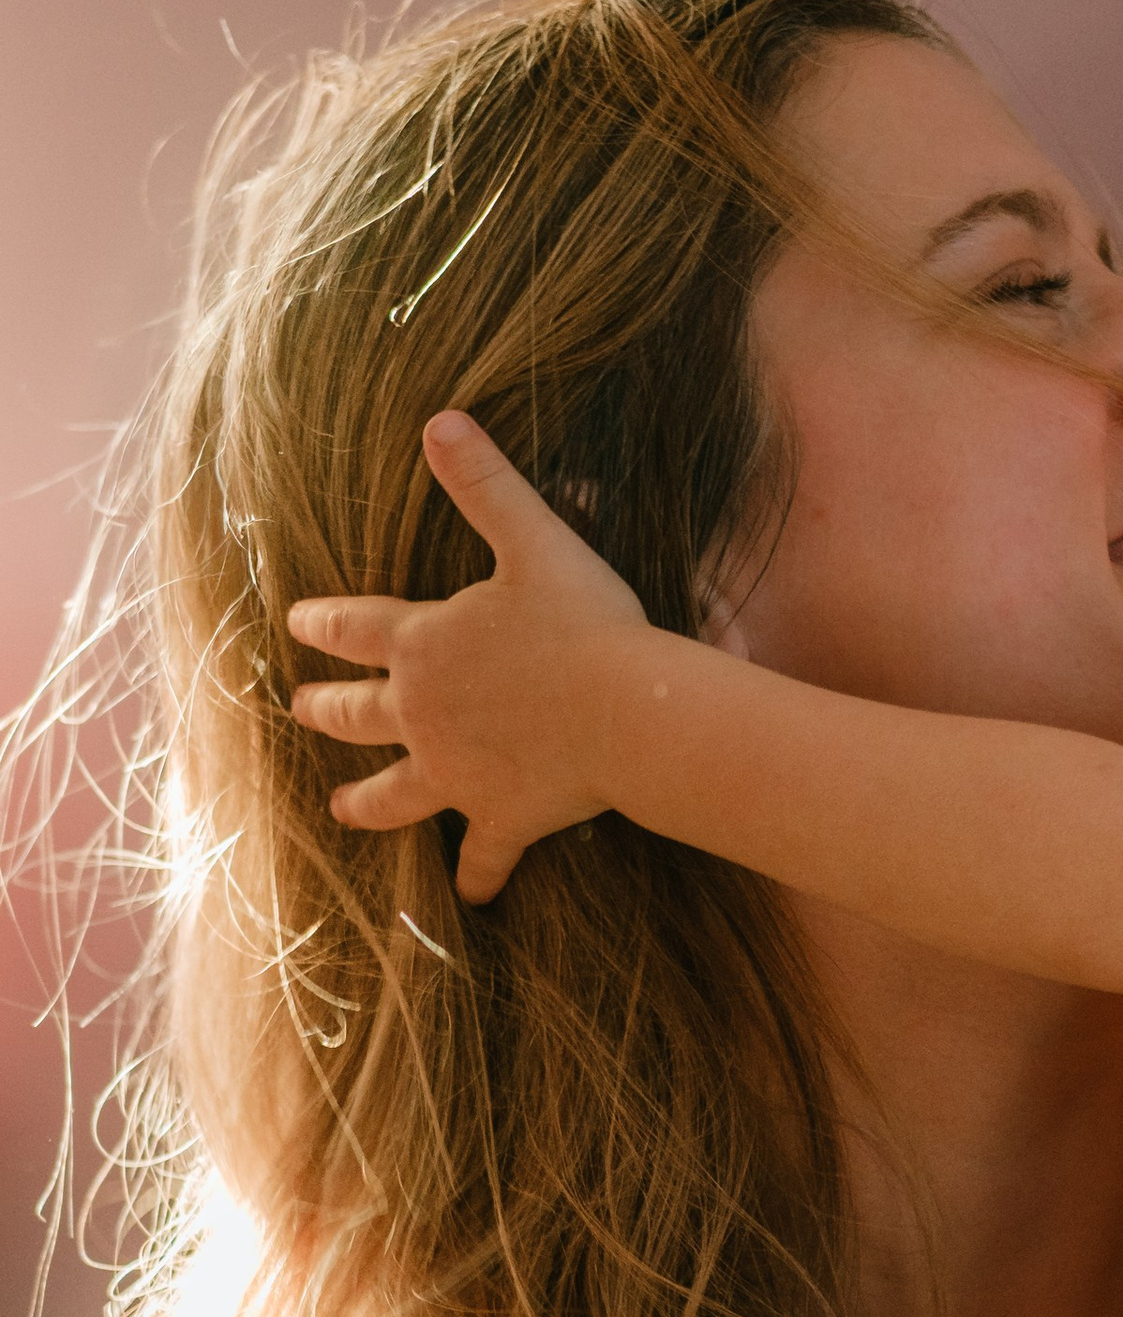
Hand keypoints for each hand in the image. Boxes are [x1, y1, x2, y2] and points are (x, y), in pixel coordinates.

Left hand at [287, 412, 652, 899]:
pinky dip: (477, 878)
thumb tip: (439, 419)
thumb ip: (483, 482)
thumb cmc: (586, 624)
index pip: (353, 628)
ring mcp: (456, 774)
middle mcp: (422, 715)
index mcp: (421, 644)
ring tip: (342, 809)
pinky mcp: (502, 818)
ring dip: (366, 802)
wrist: (629, 713)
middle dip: (326, 709)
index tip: (298, 624)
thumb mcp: (534, 539)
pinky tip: (471, 897)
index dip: (323, 623)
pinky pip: (482, 858)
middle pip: (355, 714)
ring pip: (393, 794)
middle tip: (305, 709)